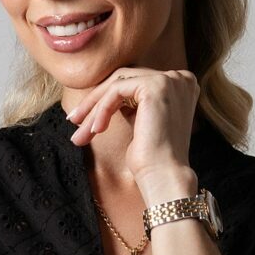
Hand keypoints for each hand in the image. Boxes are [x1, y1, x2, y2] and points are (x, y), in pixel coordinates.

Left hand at [66, 67, 198, 188]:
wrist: (163, 176)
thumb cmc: (152, 158)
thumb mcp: (142, 121)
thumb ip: (132, 102)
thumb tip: (102, 94)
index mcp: (180, 84)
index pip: (133, 82)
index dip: (106, 98)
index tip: (85, 118)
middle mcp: (179, 78)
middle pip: (124, 79)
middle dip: (95, 101)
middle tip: (74, 121)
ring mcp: (169, 80)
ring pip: (117, 84)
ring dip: (94, 108)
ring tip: (81, 133)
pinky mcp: (156, 86)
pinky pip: (116, 91)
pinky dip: (102, 110)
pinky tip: (96, 130)